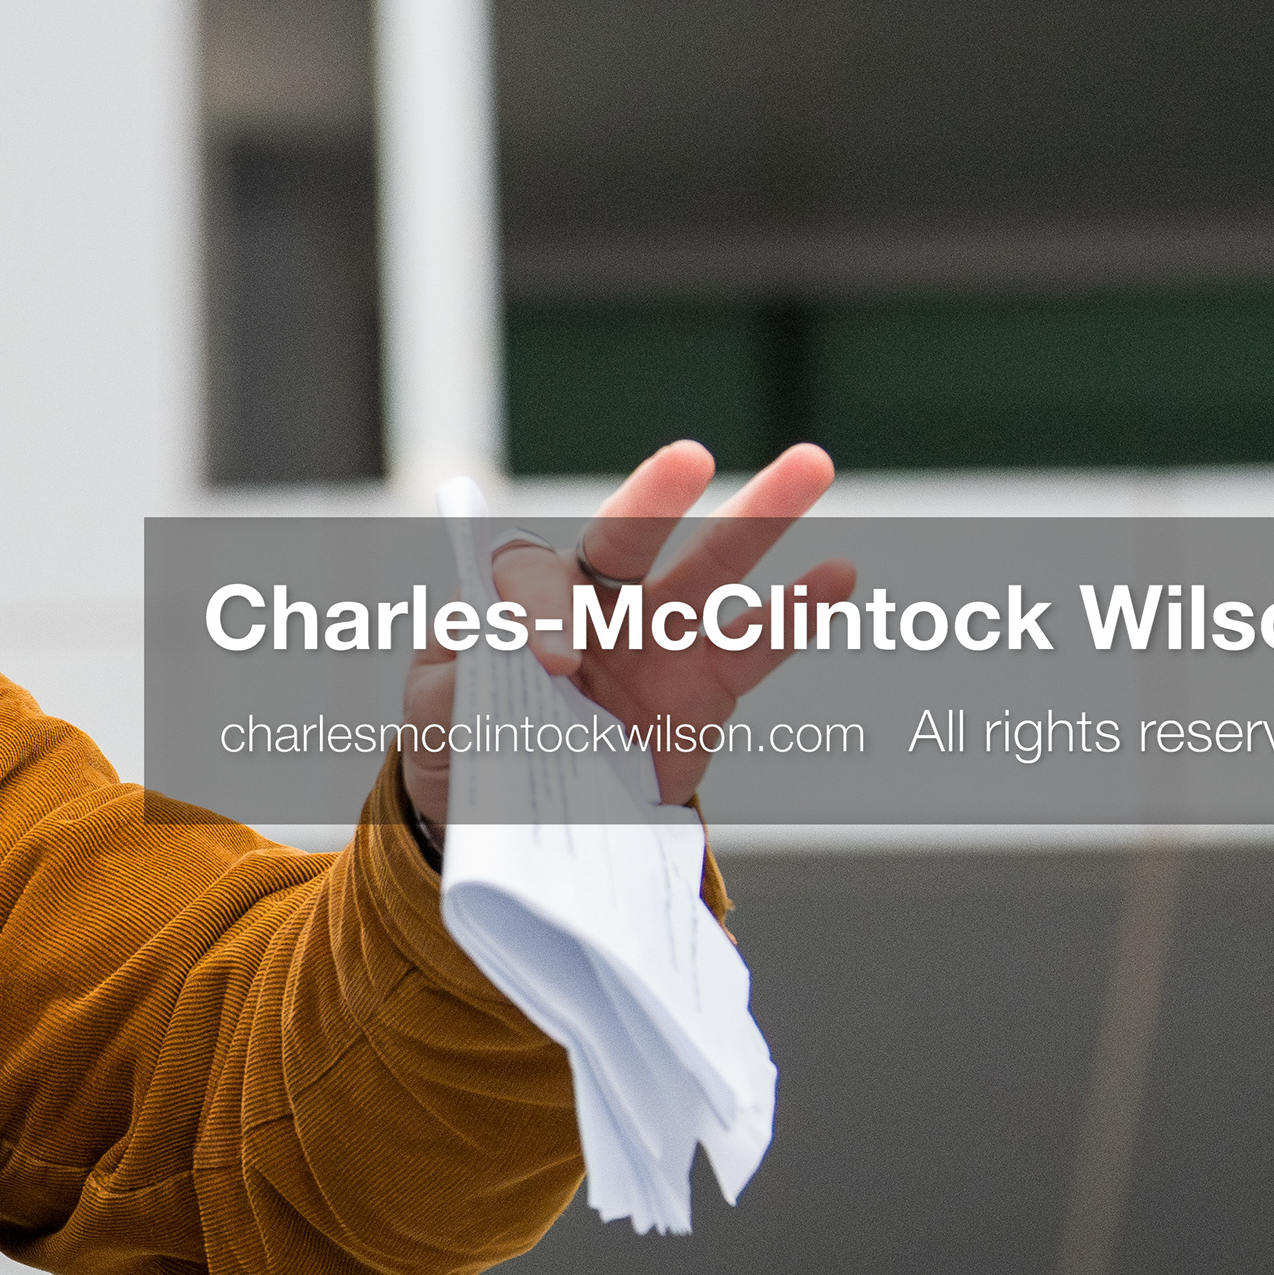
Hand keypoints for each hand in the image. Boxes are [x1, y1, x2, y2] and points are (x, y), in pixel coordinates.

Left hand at [400, 439, 859, 826]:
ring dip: (757, 518)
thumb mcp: (437, 716)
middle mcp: (593, 601)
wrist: (522, 813)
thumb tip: (506, 652)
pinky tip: (836, 576)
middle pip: (625, 537)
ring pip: (708, 568)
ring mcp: (654, 637)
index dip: (543, 609)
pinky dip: (795, 612)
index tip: (552, 662)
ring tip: (810, 467)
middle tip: (687, 461)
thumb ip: (460, 682)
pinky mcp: (703, 683)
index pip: (531, 578)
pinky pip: (753, 643)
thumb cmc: (464, 742)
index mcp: (516, 600)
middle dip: (654, 499)